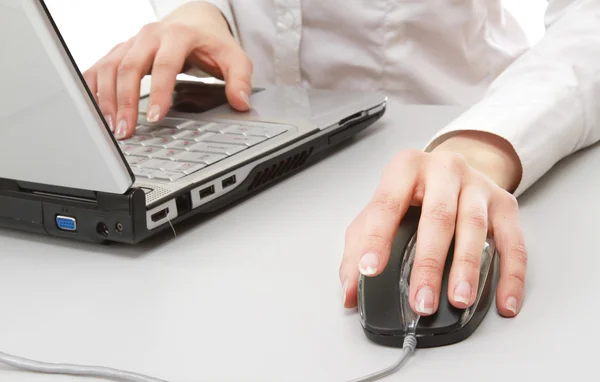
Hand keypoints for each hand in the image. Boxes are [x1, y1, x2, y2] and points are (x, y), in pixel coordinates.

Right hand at [83, 2, 252, 138]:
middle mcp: (150, 35)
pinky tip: (94, 109)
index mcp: (178, 35)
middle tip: (127, 130)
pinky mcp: (121, 50)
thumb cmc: (212, 41)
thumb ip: (240, 80)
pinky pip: (99, 66)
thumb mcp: (234, 58)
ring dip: (107, 99)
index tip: (155, 117)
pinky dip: (94, 88)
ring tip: (112, 127)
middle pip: (130, 67)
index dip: (159, 92)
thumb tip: (241, 103)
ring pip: (110, 67)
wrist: (193, 19)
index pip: (165, 65)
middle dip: (126, 101)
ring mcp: (132, 42)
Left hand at [339, 131, 527, 316]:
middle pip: (437, 216)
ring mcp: (477, 184)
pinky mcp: (504, 203)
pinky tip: (503, 301)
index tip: (370, 270)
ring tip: (458, 299)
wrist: (455, 168)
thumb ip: (359, 247)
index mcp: (406, 168)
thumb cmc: (414, 193)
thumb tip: (349, 291)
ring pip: (474, 226)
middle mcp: (444, 169)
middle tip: (421, 300)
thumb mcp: (380, 209)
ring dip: (467, 267)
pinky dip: (510, 274)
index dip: (376, 239)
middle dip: (427, 263)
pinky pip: (513, 241)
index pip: (386, 204)